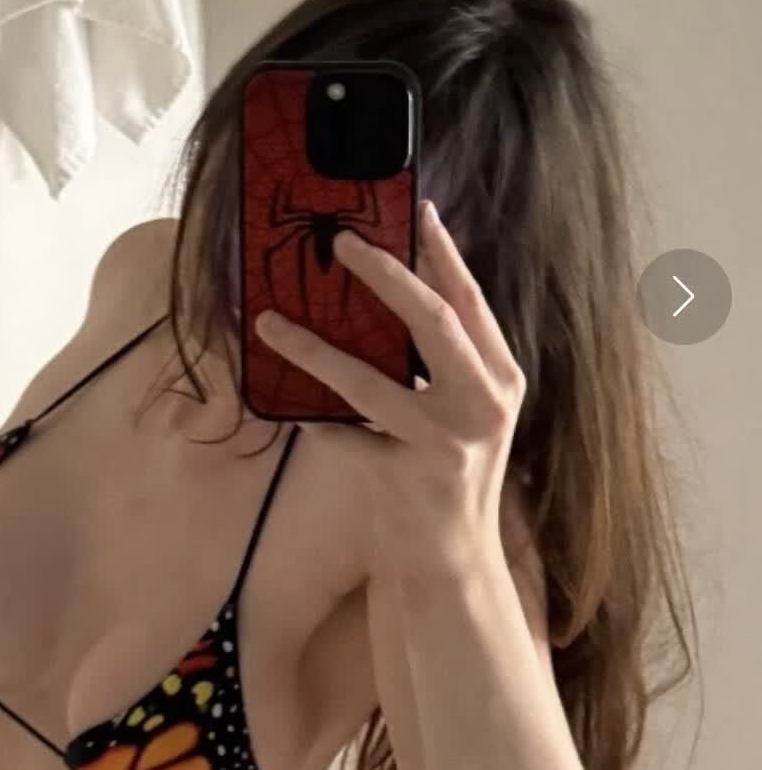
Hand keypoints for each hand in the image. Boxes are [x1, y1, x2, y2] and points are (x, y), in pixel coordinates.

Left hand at [255, 202, 525, 575]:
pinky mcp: (406, 477)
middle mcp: (483, 403)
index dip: (443, 252)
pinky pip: (340, 433)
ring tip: (269, 321)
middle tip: (340, 240)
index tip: (416, 209)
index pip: (470, 300)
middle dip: (383, 272)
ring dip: (310, 348)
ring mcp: (446, 442)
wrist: (451, 561)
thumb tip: (392, 286)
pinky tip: (279, 401)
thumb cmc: (448, 472)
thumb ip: (441, 358)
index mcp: (500, 376)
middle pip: (431, 319)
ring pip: (367, 381)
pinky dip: (307, 415)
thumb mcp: (463, 409)